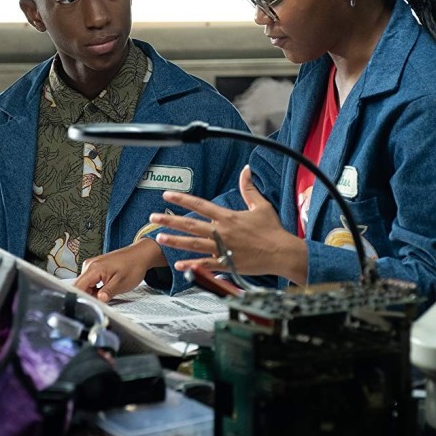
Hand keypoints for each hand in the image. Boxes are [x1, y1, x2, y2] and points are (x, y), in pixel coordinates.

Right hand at [75, 237, 165, 301]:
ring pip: (84, 285)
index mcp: (93, 268)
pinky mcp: (95, 268)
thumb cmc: (133, 266)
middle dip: (88, 297)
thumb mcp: (121, 283)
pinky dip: (95, 289)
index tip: (87, 307)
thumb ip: (107, 292)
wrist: (140, 255)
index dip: (80, 298)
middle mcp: (89, 265)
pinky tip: (105, 290)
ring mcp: (92, 266)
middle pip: (80, 287)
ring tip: (106, 294)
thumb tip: (98, 301)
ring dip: (92, 293)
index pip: (77, 287)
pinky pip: (90, 282)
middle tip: (101, 303)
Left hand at [152, 165, 307, 283]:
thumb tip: (246, 170)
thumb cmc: (273, 231)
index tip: (167, 195)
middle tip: (153, 218)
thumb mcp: (261, 206)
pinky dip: (191, 265)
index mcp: (228, 217)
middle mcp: (222, 232)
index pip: (200, 205)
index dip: (182, 199)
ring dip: (175, 241)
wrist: (282, 253)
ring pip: (194, 244)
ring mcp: (223, 249)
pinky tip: (178, 264)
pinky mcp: (227, 264)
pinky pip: (205, 264)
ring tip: (160, 238)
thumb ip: (249, 188)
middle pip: (191, 225)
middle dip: (170, 220)